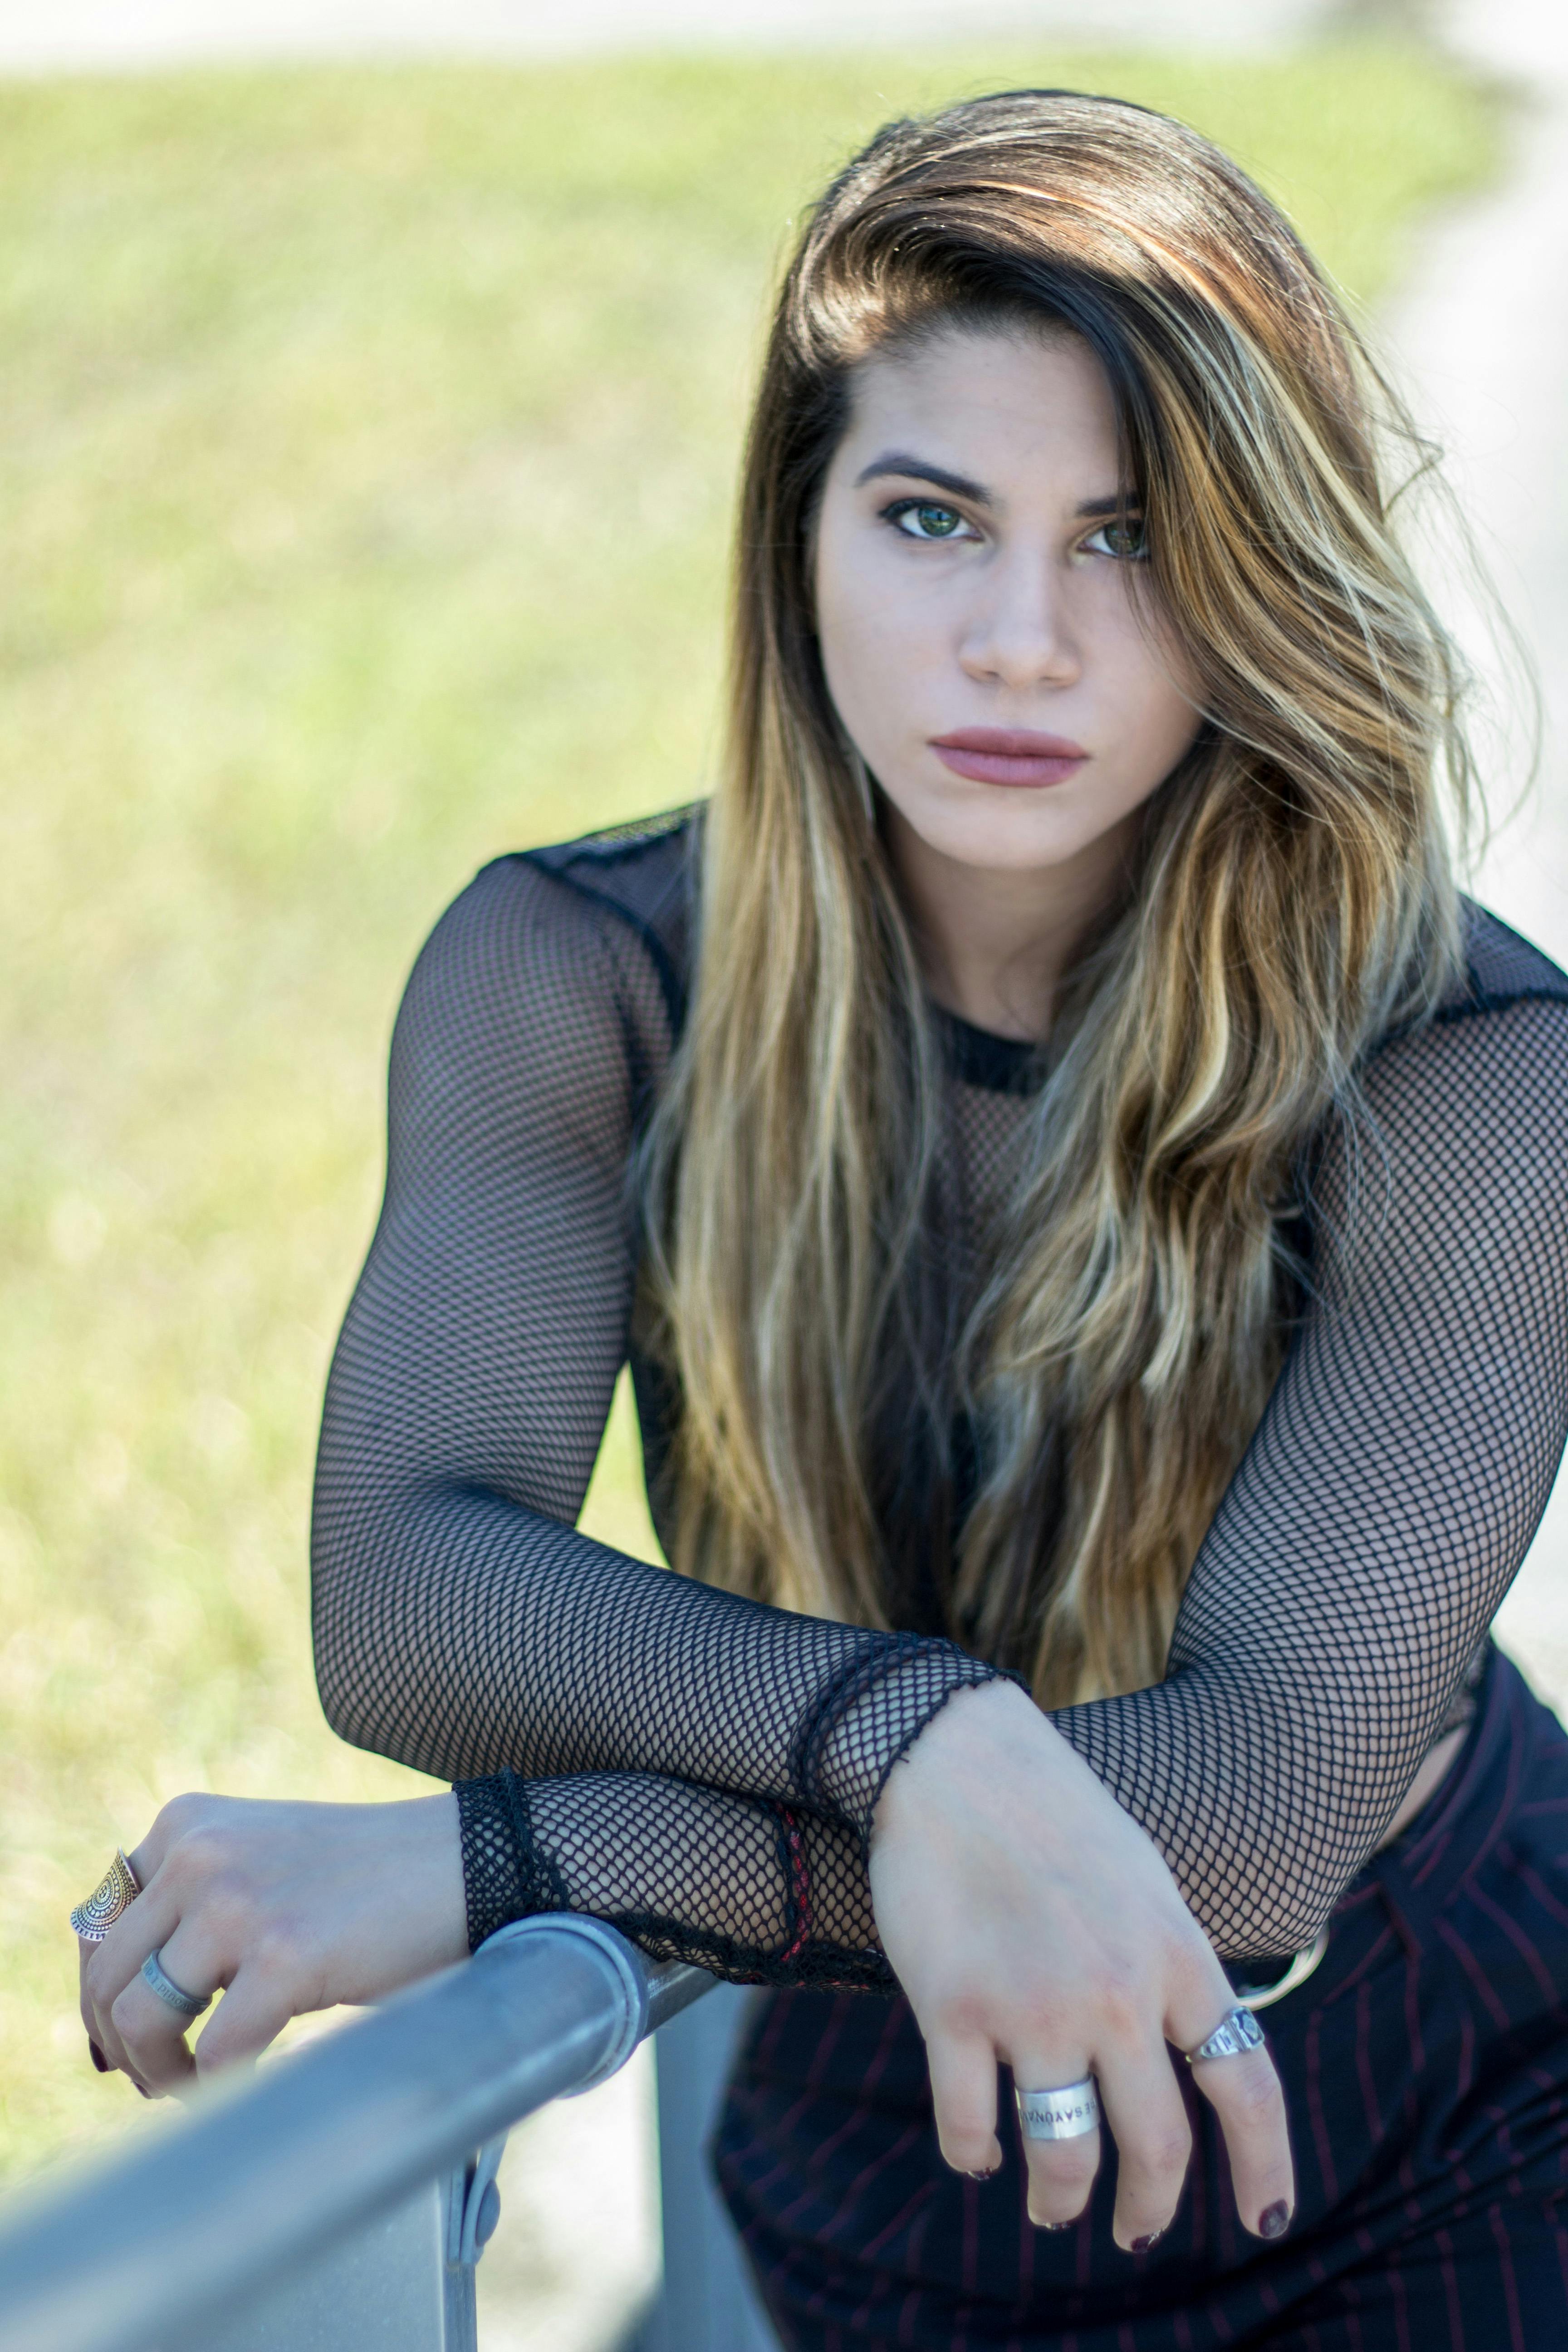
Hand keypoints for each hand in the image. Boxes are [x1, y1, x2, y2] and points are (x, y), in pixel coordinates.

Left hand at [79, 1792, 467, 2100]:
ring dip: (159, 2073)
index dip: (103, 1995)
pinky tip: (255, 2083)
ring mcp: (238, 1901)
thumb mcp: (258, 1863)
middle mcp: (198, 1852)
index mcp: (187, 1824)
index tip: (129, 2042)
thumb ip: (187, 1909)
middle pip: (106, 1979)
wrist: (466, 1862)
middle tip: (166, 2080)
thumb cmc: (366, 1880)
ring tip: (197, 2088)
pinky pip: (216, 2054)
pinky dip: (223, 2088)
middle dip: (125, 2048)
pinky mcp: (285, 1954)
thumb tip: (110, 2023)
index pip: (95, 1925)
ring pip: (137, 2019)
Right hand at [868, 1681, 1293, 2248]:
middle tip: (1135, 2232)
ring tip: (1053, 2208)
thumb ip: (1173, 1966)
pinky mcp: (954, 2009)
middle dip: (1149, 2210)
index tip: (1267, 2219)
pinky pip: (970, 2127)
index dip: (1266, 2166)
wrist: (954, 1753)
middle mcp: (1116, 1993)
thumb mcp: (1146, 1881)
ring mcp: (1033, 2005)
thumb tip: (1199, 2048)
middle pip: (1158, 2147)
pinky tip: (978, 2152)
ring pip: (1064, 2156)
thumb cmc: (1051, 1812)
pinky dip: (976, 2156)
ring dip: (1061, 2201)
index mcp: (1175, 1955)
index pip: (1246, 2086)